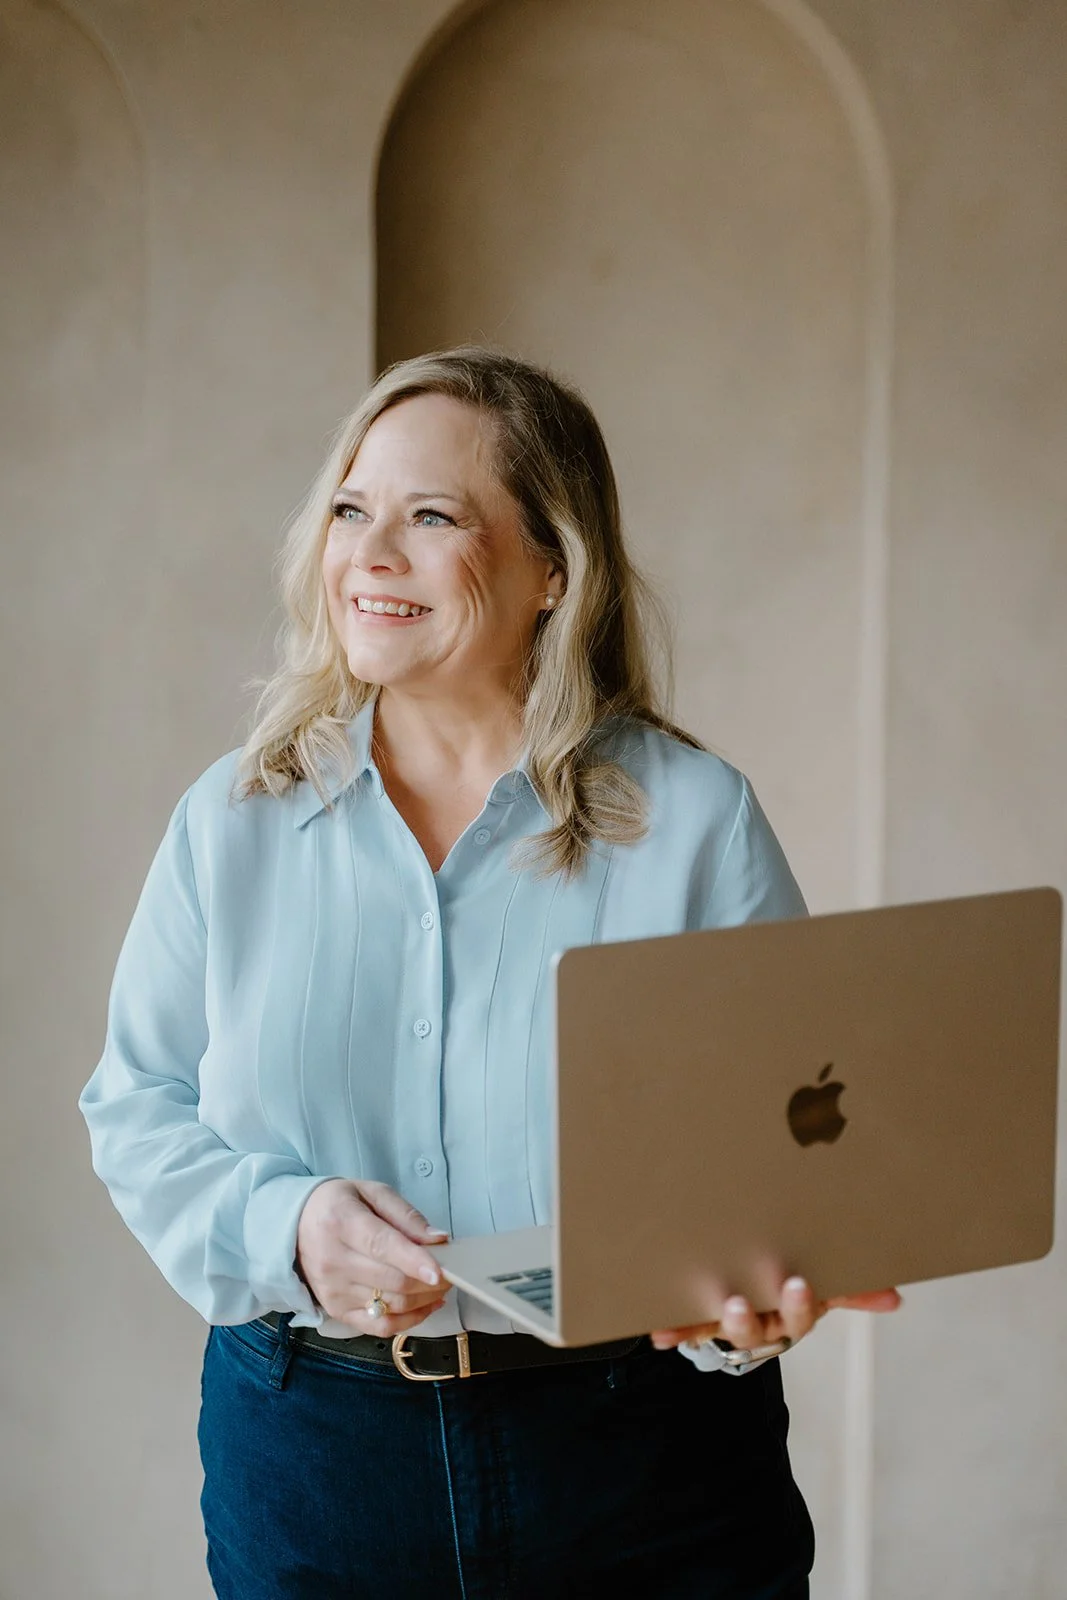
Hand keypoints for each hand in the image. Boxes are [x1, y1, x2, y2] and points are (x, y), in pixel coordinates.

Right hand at [295, 1178, 451, 1335]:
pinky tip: (425, 1306)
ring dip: (424, 1300)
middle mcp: (334, 1261)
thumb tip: (438, 1239)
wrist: (294, 1225)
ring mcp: (334, 1291)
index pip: (382, 1246)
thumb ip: (406, 1215)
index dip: (414, 1261)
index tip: (440, 1271)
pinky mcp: (336, 1311)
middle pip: (391, 1281)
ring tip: (441, 1286)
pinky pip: (379, 1327)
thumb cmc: (339, 1205)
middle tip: (451, 1272)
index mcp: (341, 1223)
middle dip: (430, 1282)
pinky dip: (409, 1321)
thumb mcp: (372, 1193)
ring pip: (390, 1306)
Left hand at [649, 1278, 901, 1352]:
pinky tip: (659, 1331)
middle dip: (749, 1320)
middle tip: (740, 1305)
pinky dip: (673, 1331)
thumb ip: (852, 1290)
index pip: (799, 1315)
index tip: (796, 1284)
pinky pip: (685, 1330)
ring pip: (723, 1330)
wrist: (749, 1296)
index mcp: (790, 1313)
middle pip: (757, 1329)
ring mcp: (728, 1326)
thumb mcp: (819, 1286)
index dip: (797, 1304)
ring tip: (707, 1308)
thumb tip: (894, 1297)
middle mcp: (761, 1325)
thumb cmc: (787, 1287)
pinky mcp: (698, 1324)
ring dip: (715, 1322)